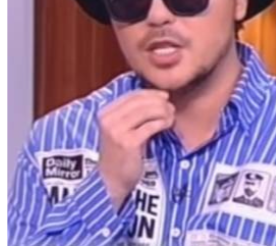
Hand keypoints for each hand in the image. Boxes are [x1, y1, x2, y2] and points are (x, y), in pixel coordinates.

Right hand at [97, 89, 174, 210]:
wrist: (111, 181)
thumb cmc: (120, 155)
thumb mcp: (120, 130)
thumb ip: (130, 115)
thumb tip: (155, 98)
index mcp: (105, 113)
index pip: (131, 95)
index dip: (150, 93)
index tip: (164, 96)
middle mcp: (108, 119)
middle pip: (140, 101)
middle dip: (159, 102)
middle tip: (170, 107)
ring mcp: (117, 130)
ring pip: (147, 110)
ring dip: (163, 111)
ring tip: (170, 116)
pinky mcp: (128, 142)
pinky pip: (151, 125)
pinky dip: (163, 122)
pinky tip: (168, 125)